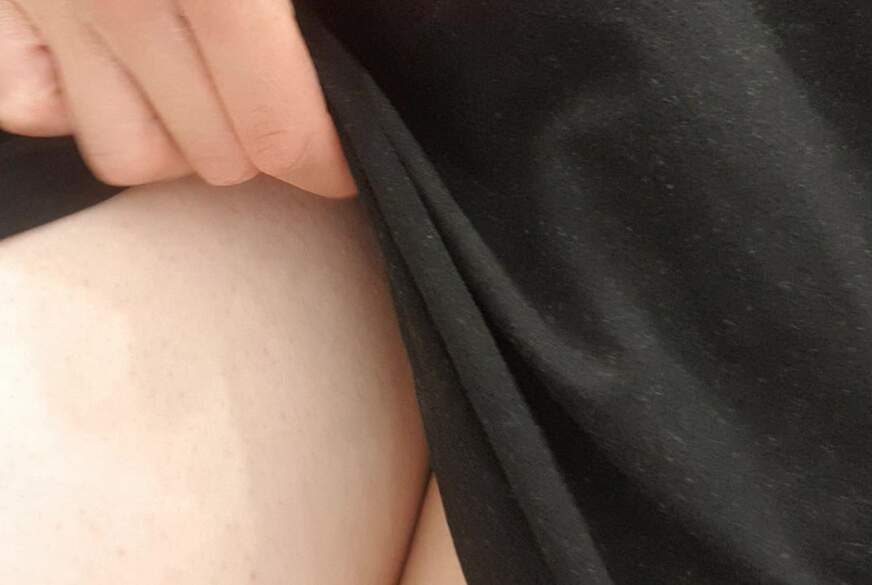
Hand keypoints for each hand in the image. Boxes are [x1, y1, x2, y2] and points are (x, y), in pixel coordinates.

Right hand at [0, 0, 354, 195]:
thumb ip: (303, 7)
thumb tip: (345, 62)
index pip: (280, 131)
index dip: (325, 164)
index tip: (342, 168)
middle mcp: (119, 3)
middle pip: (214, 156)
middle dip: (262, 148)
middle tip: (278, 108)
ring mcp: (45, 9)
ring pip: (128, 155)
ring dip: (179, 144)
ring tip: (199, 93)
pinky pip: (34, 111)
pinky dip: (79, 109)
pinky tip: (113, 68)